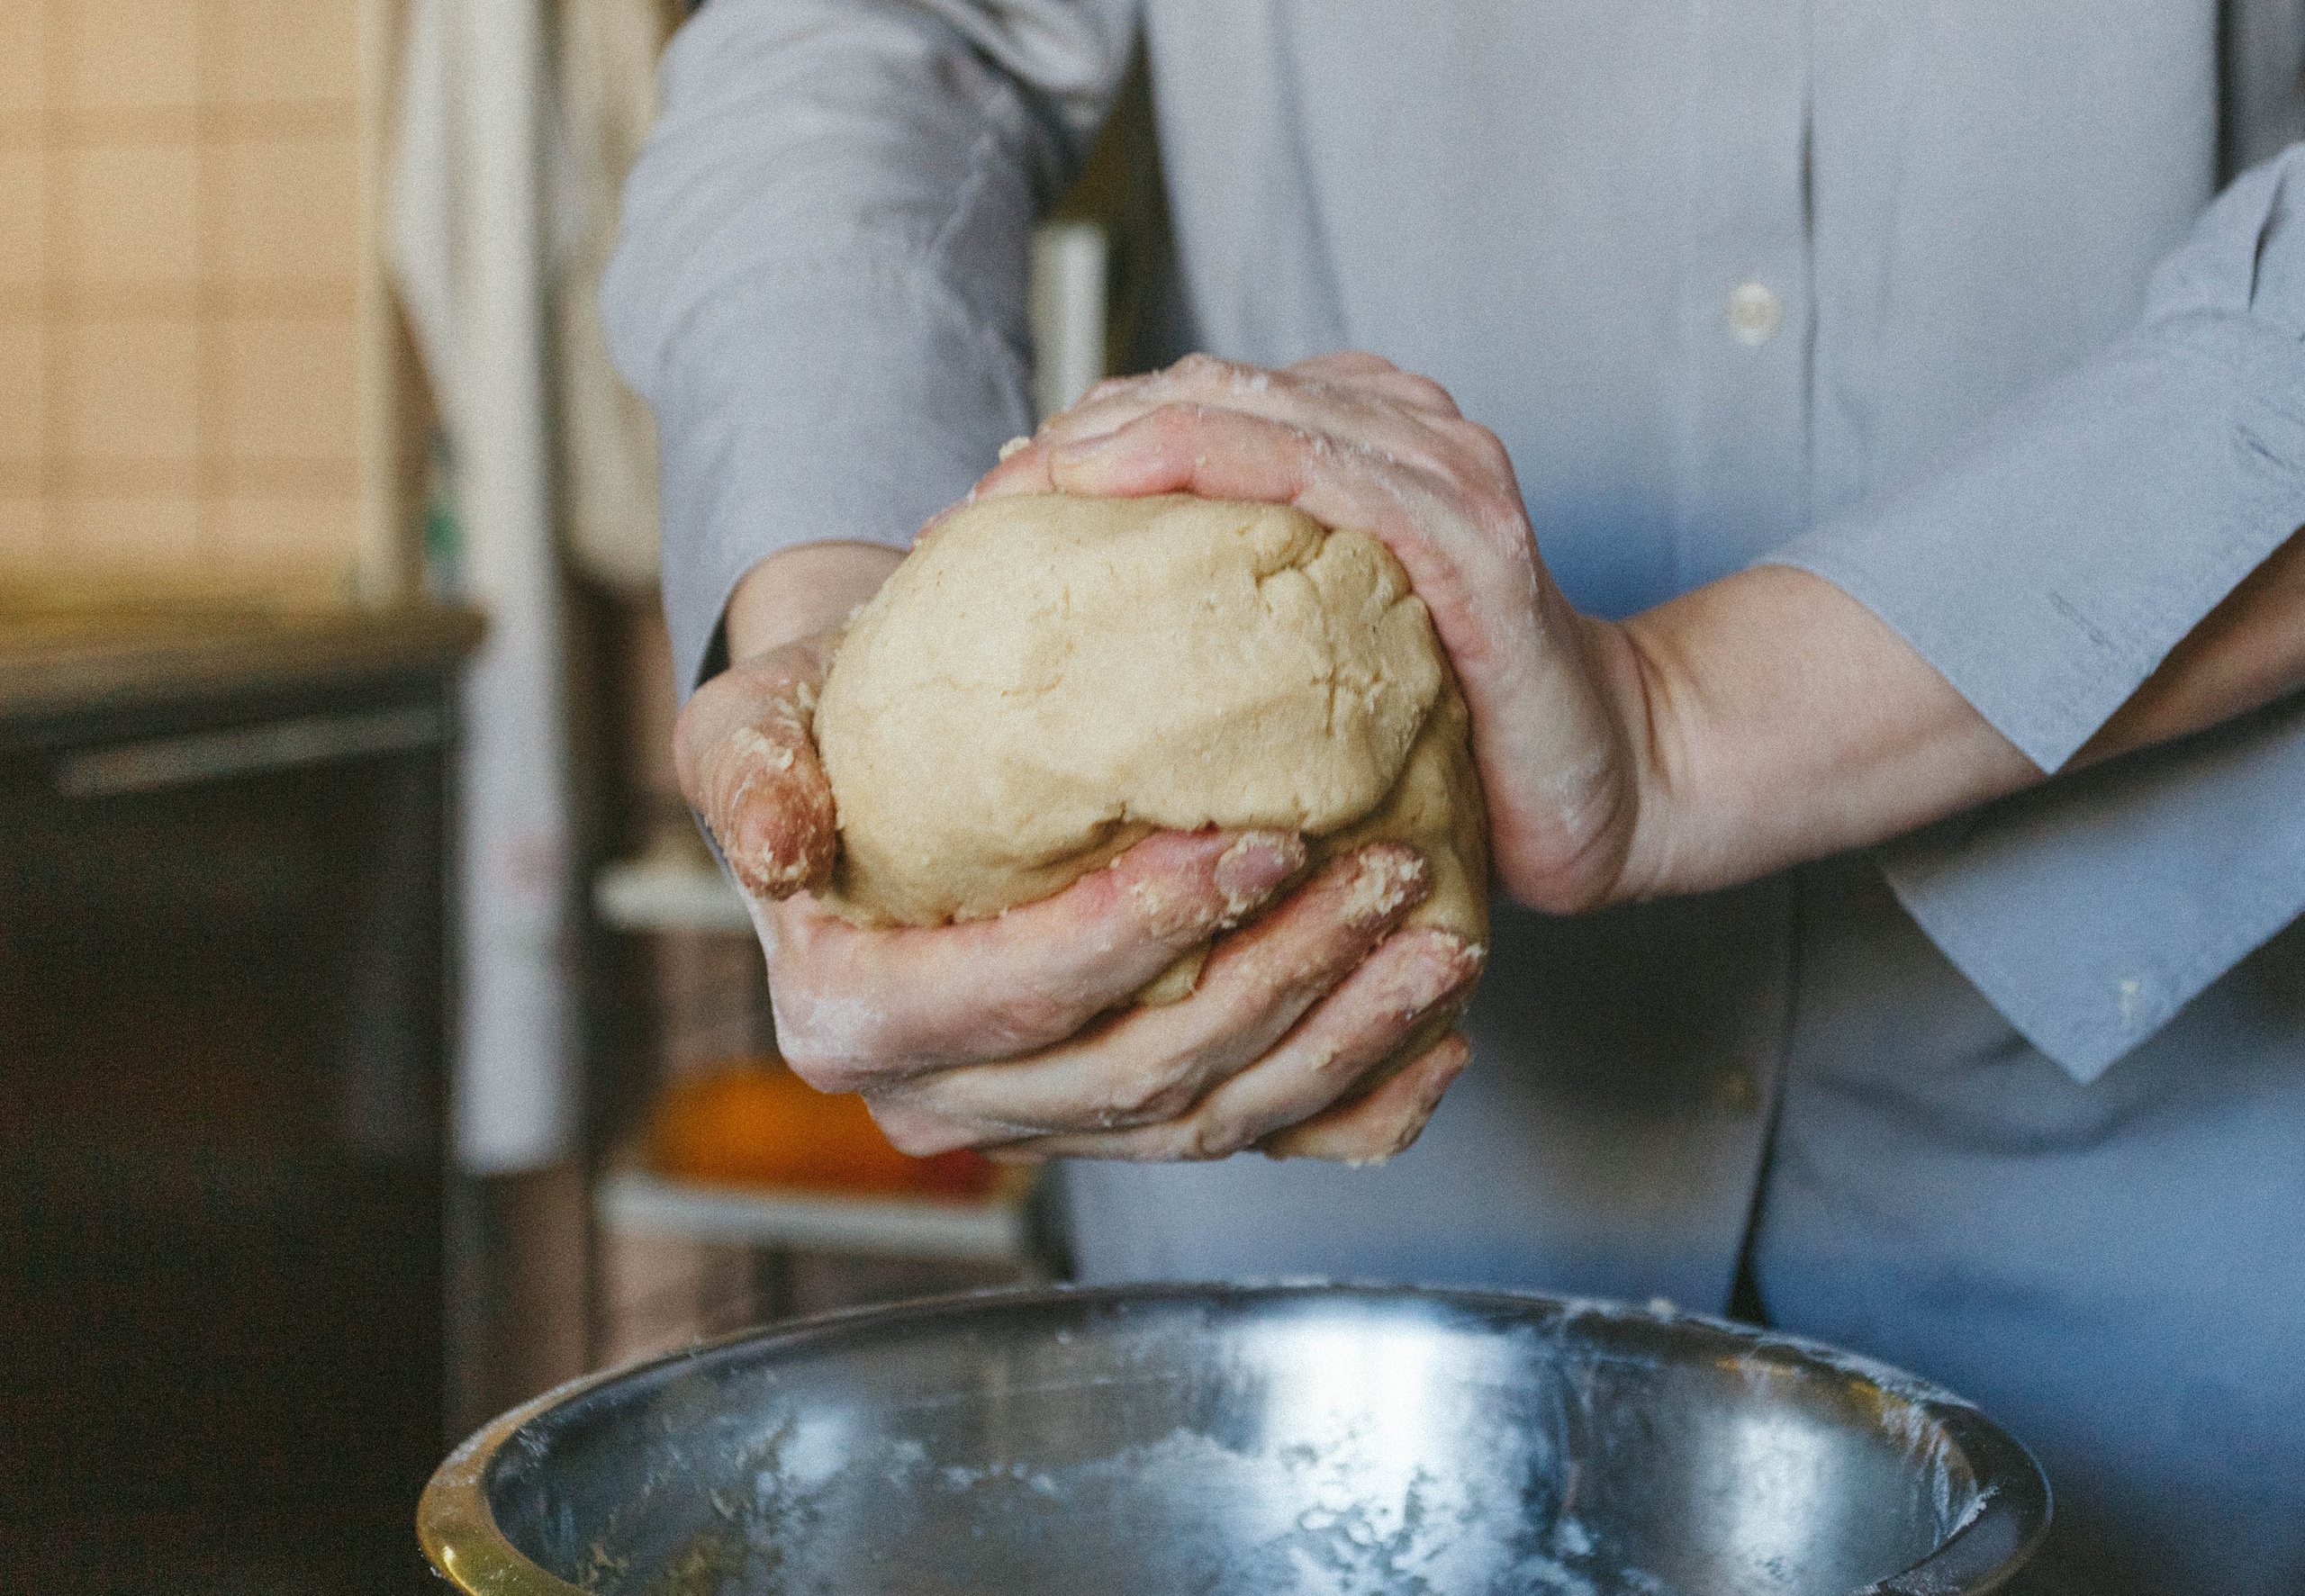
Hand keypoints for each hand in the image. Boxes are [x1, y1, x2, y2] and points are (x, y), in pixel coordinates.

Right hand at [674, 544, 1483, 1163]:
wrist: (894, 744)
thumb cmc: (828, 712)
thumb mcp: (750, 715)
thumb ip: (747, 769)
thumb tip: (782, 842)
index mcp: (853, 1021)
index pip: (1010, 999)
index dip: (1138, 935)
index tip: (1254, 838)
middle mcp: (948, 1103)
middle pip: (1133, 1077)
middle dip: (1276, 983)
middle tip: (1387, 874)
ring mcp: (1046, 1122)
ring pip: (1207, 1119)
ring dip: (1340, 1040)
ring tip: (1441, 941)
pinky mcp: (1127, 1116)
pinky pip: (1255, 1138)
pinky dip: (1356, 1104)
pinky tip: (1441, 1044)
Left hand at [978, 351, 1643, 911]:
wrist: (1604, 789)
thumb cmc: (1450, 739)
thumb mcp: (1315, 662)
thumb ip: (1229, 612)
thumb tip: (1065, 638)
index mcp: (1363, 440)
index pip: (1190, 402)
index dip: (1073, 437)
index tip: (975, 511)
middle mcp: (1405, 430)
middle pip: (1200, 392)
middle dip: (1069, 437)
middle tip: (968, 511)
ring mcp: (1444, 475)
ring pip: (1248, 410)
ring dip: (1114, 440)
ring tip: (1012, 497)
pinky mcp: (1473, 543)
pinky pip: (1324, 475)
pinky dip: (1214, 463)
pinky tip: (1120, 484)